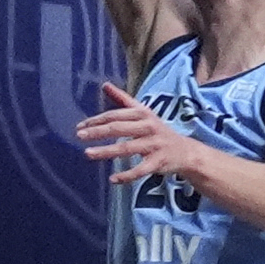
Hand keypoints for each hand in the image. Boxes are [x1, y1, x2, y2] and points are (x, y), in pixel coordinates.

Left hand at [77, 84, 197, 186]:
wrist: (185, 151)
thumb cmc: (157, 130)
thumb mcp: (143, 112)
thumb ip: (123, 99)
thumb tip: (105, 84)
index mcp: (143, 113)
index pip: (116, 115)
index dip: (97, 120)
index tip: (80, 127)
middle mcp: (148, 127)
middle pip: (119, 128)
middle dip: (98, 132)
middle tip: (79, 136)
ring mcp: (154, 145)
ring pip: (126, 148)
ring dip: (106, 151)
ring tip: (88, 153)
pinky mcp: (158, 162)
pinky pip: (140, 170)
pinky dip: (127, 175)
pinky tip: (112, 179)